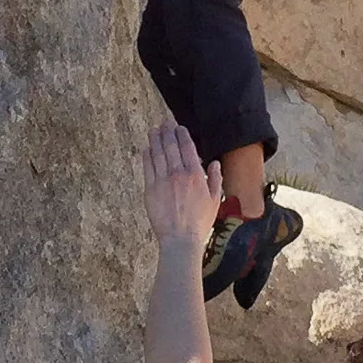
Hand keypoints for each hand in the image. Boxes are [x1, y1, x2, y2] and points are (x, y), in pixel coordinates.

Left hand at [142, 123, 221, 254]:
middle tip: (165, 123)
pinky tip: (147, 148)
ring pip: (158, 154)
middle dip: (167, 132)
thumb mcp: (215, 200)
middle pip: (171, 147)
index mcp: (195, 175)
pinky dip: (147, 155)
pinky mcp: (150, 189)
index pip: (187, 148)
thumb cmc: (200, 222)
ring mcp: (162, 180)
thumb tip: (214, 162)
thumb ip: (215, 179)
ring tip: (154, 130)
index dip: (182, 134)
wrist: (180, 239)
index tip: (179, 127)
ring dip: (155, 140)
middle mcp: (178, 174)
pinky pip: (148, 167)